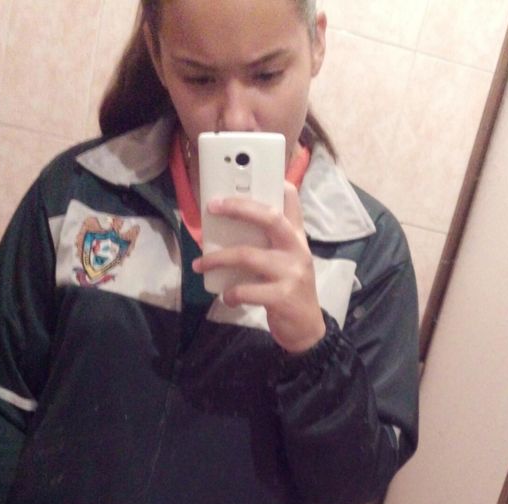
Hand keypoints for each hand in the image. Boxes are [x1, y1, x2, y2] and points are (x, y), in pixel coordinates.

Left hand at [193, 182, 325, 353]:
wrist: (307, 328)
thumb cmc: (290, 290)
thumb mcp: (288, 261)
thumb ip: (269, 242)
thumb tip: (233, 224)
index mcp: (296, 238)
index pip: (291, 203)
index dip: (277, 185)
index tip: (252, 171)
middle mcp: (297, 250)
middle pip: (270, 218)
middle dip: (239, 207)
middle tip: (213, 205)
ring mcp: (292, 273)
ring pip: (249, 256)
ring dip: (218, 259)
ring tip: (200, 265)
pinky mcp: (283, 297)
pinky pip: (248, 290)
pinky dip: (231, 293)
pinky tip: (226, 297)